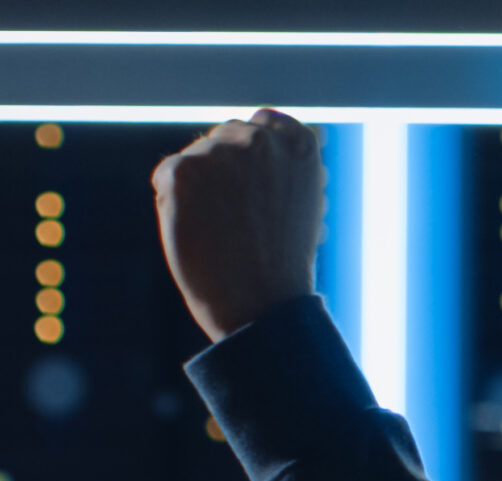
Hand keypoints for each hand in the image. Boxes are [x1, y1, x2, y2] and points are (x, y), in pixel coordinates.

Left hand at [153, 109, 323, 342]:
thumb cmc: (282, 262)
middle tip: (243, 222)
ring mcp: (219, 153)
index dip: (259, 157)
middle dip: (226, 170)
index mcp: (301, 145)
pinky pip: (166, 175)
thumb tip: (287, 126)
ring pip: (196, 157)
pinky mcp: (181, 171)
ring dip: (201, 187)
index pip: (268, 122)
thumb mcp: (304, 202)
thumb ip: (288, 163)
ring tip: (224, 231)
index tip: (262, 192)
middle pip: (226, 135)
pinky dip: (175, 203)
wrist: (261, 305)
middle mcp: (261, 140)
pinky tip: (200, 232)